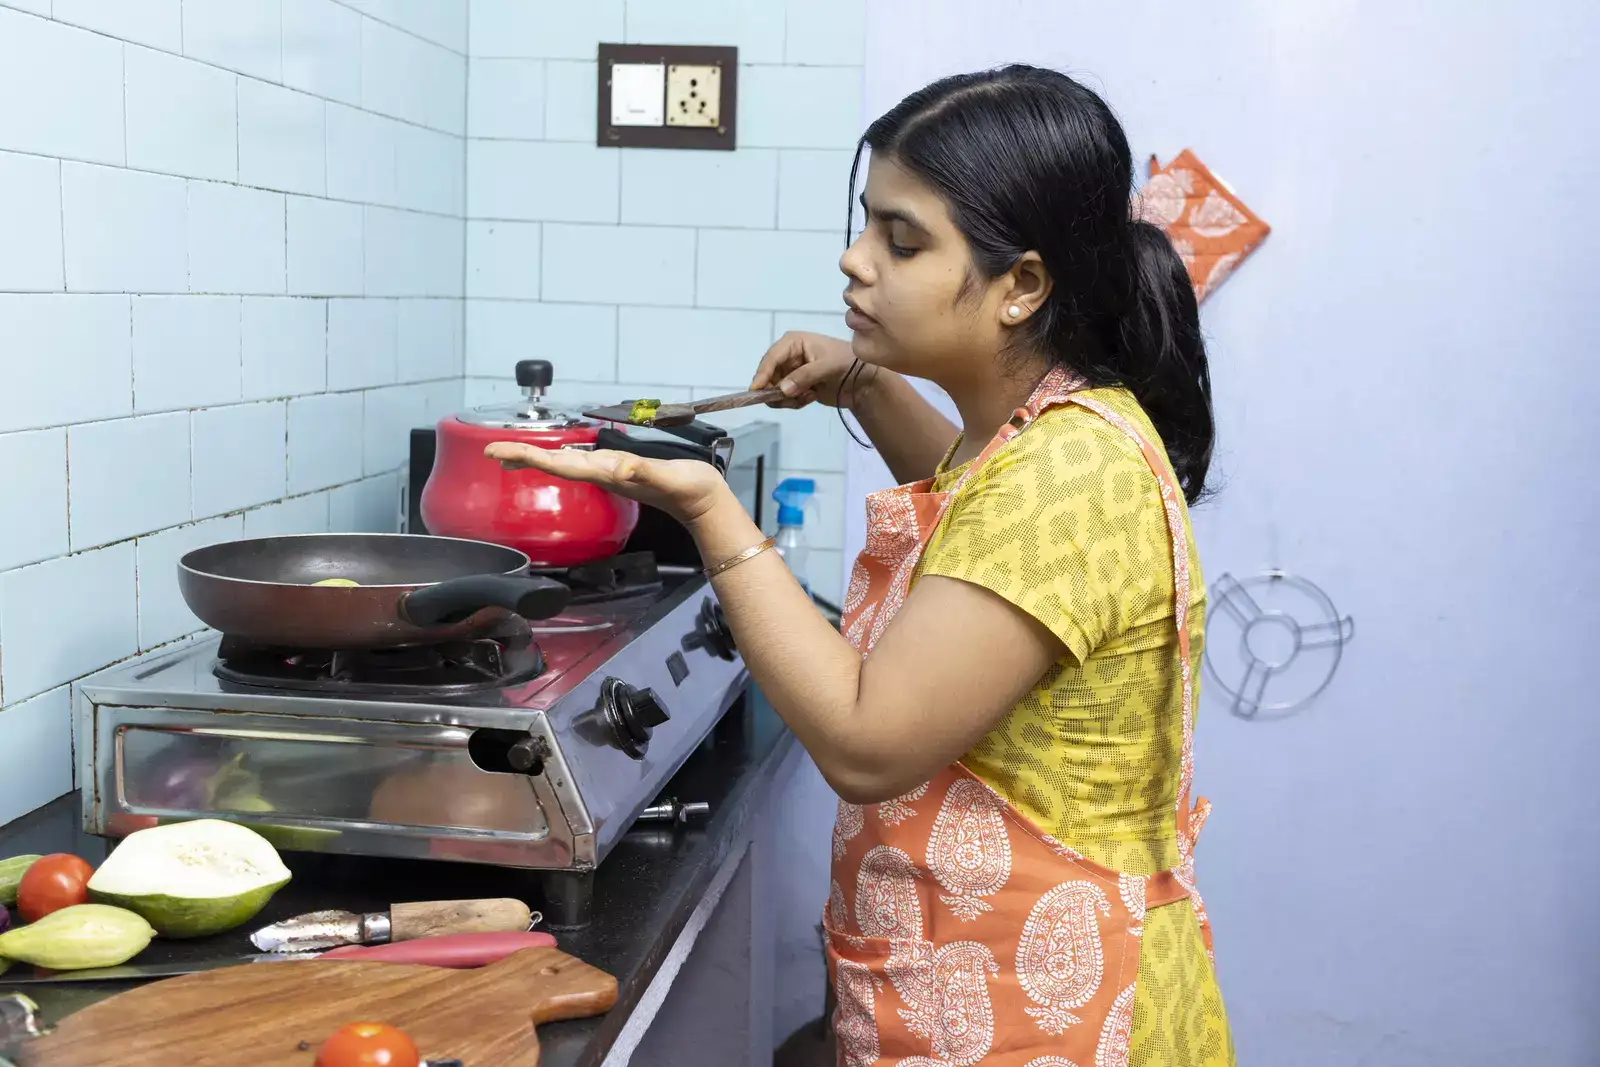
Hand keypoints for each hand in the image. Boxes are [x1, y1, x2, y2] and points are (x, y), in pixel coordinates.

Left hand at [482, 443, 732, 527]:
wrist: (705, 504)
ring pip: (562, 466)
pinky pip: (579, 465)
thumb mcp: (669, 477)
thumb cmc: (690, 489)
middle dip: (520, 456)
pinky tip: (553, 457)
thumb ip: (644, 472)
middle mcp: (602, 475)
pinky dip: (558, 459)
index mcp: (607, 473)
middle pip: (552, 465)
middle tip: (488, 450)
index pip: (557, 464)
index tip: (494, 451)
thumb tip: (620, 467)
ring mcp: (608, 475)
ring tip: (510, 453)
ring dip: (535, 459)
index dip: (526, 456)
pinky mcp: (618, 472)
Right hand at [751, 331, 878, 409]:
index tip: (755, 390)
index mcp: (794, 342)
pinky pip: (784, 399)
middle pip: (769, 376)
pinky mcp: (797, 386)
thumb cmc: (848, 363)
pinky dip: (795, 402)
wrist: (864, 381)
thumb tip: (782, 390)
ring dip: (788, 398)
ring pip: (775, 390)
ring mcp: (792, 372)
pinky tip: (811, 397)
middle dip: (778, 390)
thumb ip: (804, 376)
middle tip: (792, 398)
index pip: (772, 357)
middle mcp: (789, 356)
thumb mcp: (827, 366)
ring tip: (807, 396)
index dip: (762, 374)